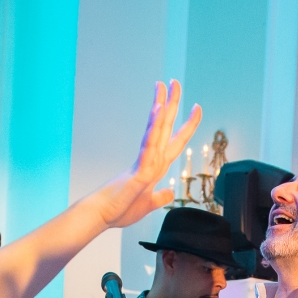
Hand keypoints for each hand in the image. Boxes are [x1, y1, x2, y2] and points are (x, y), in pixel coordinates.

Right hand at [93, 81, 202, 229]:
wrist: (101, 216)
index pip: (174, 141)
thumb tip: (169, 192)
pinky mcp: (138, 172)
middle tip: (174, 81)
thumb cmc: (120, 209)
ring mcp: (143, 163)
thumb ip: (159, 196)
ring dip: (161, 110)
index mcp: (155, 167)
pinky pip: (148, 148)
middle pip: (164, 128)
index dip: (188, 125)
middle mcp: (150, 160)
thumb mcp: (148, 204)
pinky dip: (153, 131)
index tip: (196, 108)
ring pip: (156, 132)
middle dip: (171, 104)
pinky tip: (157, 114)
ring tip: (165, 88)